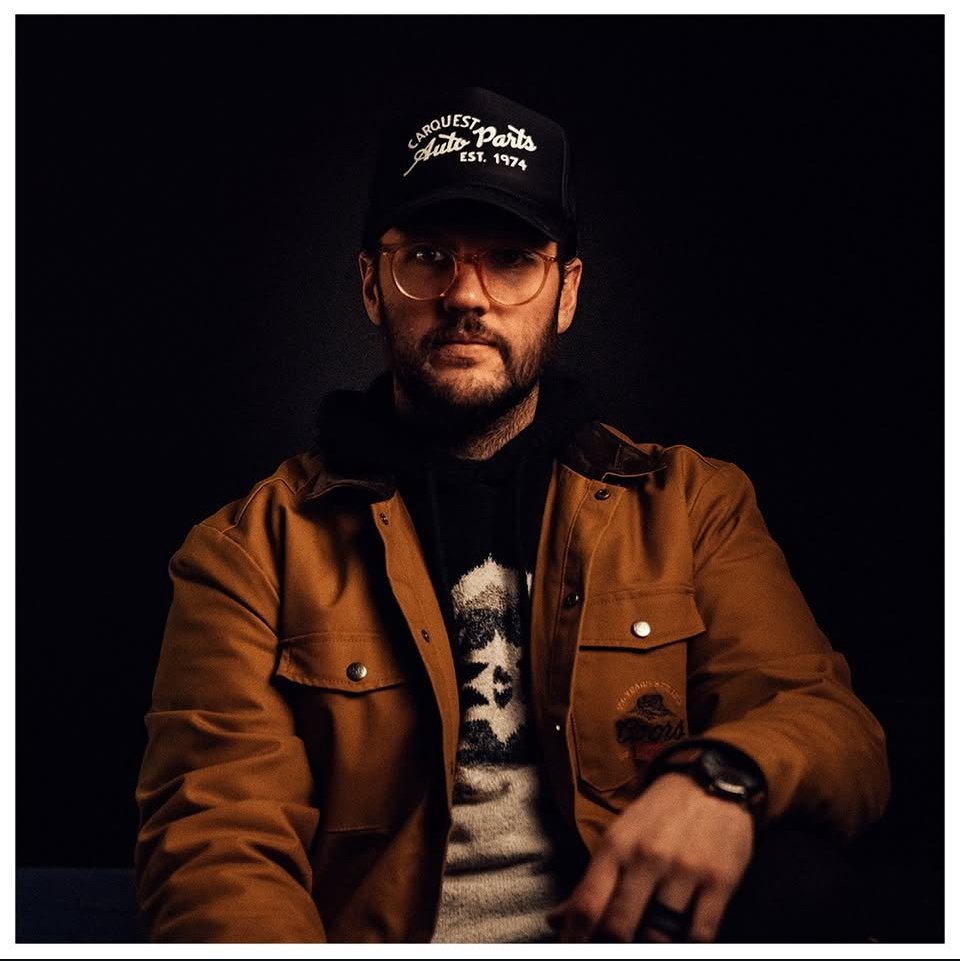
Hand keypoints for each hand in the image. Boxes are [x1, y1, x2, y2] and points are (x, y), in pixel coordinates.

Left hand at [547, 772, 753, 942]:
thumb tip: (557, 919)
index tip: (572, 949)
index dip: (575, 937)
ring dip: (649, 945)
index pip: (587, 904)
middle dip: (611, 946)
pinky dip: (687, 945)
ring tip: (645, 940)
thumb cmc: (658, 814)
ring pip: (658, 935)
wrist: (710, 780)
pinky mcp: (719, 881)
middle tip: (611, 946)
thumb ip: (591, 880)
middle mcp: (646, 857)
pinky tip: (679, 939)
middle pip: (619, 927)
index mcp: (615, 846)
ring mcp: (683, 870)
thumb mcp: (618, 836)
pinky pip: (700, 934)